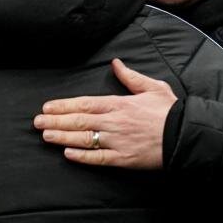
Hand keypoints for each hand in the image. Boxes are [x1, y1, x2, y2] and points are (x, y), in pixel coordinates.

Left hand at [33, 59, 175, 169]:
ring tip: (45, 136)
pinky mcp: (123, 159)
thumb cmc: (170, 111)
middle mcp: (114, 122)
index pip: (84, 103)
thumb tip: (116, 64)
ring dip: (62, 137)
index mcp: (119, 103)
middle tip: (37, 122)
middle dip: (55, 121)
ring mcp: (117, 141)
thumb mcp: (152, 87)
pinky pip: (98, 158)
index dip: (63, 105)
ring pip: (83, 138)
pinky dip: (82, 156)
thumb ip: (131, 77)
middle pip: (78, 120)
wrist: (185, 135)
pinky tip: (68, 153)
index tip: (47, 107)